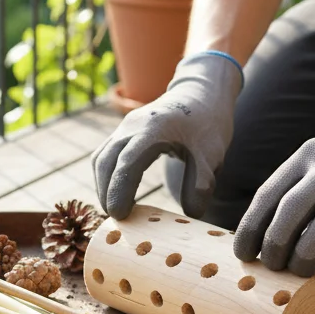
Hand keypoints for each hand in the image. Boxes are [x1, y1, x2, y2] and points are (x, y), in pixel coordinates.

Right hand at [92, 51, 243, 218]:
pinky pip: (104, 154)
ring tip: (114, 210)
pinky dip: (105, 175)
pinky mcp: (123, 131)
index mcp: (154, 129)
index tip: (120, 215)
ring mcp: (125, 126)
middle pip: (106, 161)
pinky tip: (115, 192)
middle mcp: (133, 125)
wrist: (202, 94)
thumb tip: (190, 214)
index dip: (120, 190)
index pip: (128, 162)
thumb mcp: (213, 154)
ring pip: (101, 157)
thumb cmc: (208, 124)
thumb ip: (201, 184)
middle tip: (115, 220)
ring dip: (102, 184)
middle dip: (106, 192)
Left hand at [233, 96, 314, 278]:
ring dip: (307, 253)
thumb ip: (294, 198)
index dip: (252, 228)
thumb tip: (260, 246)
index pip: (268, 195)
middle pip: (293, 208)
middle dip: (276, 244)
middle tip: (272, 267)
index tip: (243, 255)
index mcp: (305, 157)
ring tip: (299, 273)